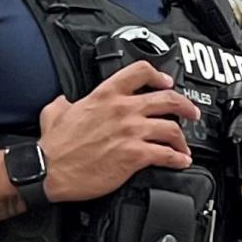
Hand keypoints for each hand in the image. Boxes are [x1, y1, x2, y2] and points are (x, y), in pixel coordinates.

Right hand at [37, 61, 200, 201]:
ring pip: (171, 129)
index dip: (159, 76)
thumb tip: (67, 101)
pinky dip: (179, 159)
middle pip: (166, 99)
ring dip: (183, 139)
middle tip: (192, 113)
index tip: (167, 83)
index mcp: (105, 95)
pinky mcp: (135, 156)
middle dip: (185, 106)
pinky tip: (181, 162)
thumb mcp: (55, 111)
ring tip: (184, 146)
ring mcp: (130, 132)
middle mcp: (122, 110)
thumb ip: (66, 102)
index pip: (140, 72)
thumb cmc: (54, 145)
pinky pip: (167, 155)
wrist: (50, 169)